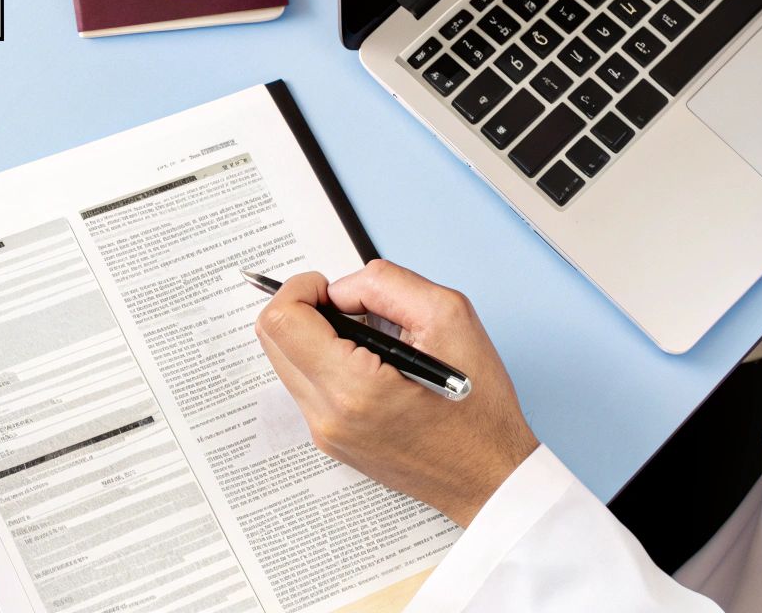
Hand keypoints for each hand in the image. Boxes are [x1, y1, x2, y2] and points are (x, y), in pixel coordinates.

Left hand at [253, 260, 537, 525]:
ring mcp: (325, 434)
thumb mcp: (450, 318)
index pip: (282, 321)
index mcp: (354, 388)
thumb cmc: (479, 407)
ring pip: (284, 361)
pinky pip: (305, 385)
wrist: (489, 477)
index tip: (330, 287)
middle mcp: (328, 417)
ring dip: (313, 333)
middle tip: (349, 306)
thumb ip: (386, 286)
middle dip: (302, 307)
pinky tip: (367, 361)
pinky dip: (324, 360)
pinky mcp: (331, 441)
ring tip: (367, 336)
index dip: (300, 288)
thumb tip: (341, 289)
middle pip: (272, 339)